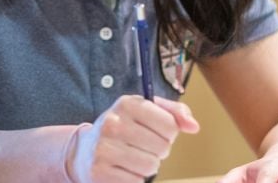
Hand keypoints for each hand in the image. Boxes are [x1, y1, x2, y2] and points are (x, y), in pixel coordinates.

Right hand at [66, 96, 199, 182]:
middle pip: (162, 148)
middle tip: (142, 147)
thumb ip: (175, 113)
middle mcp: (112, 123)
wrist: (83, 151)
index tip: (154, 132)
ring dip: (147, 166)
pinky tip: (122, 169)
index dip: (168, 134)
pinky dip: (134, 178)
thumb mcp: (146, 111)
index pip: (170, 125)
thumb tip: (194, 127)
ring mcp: (103, 148)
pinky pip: (136, 181)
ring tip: (133, 158)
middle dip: (158, 151)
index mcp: (126, 103)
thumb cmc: (123, 130)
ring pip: (151, 166)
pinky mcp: (99, 172)